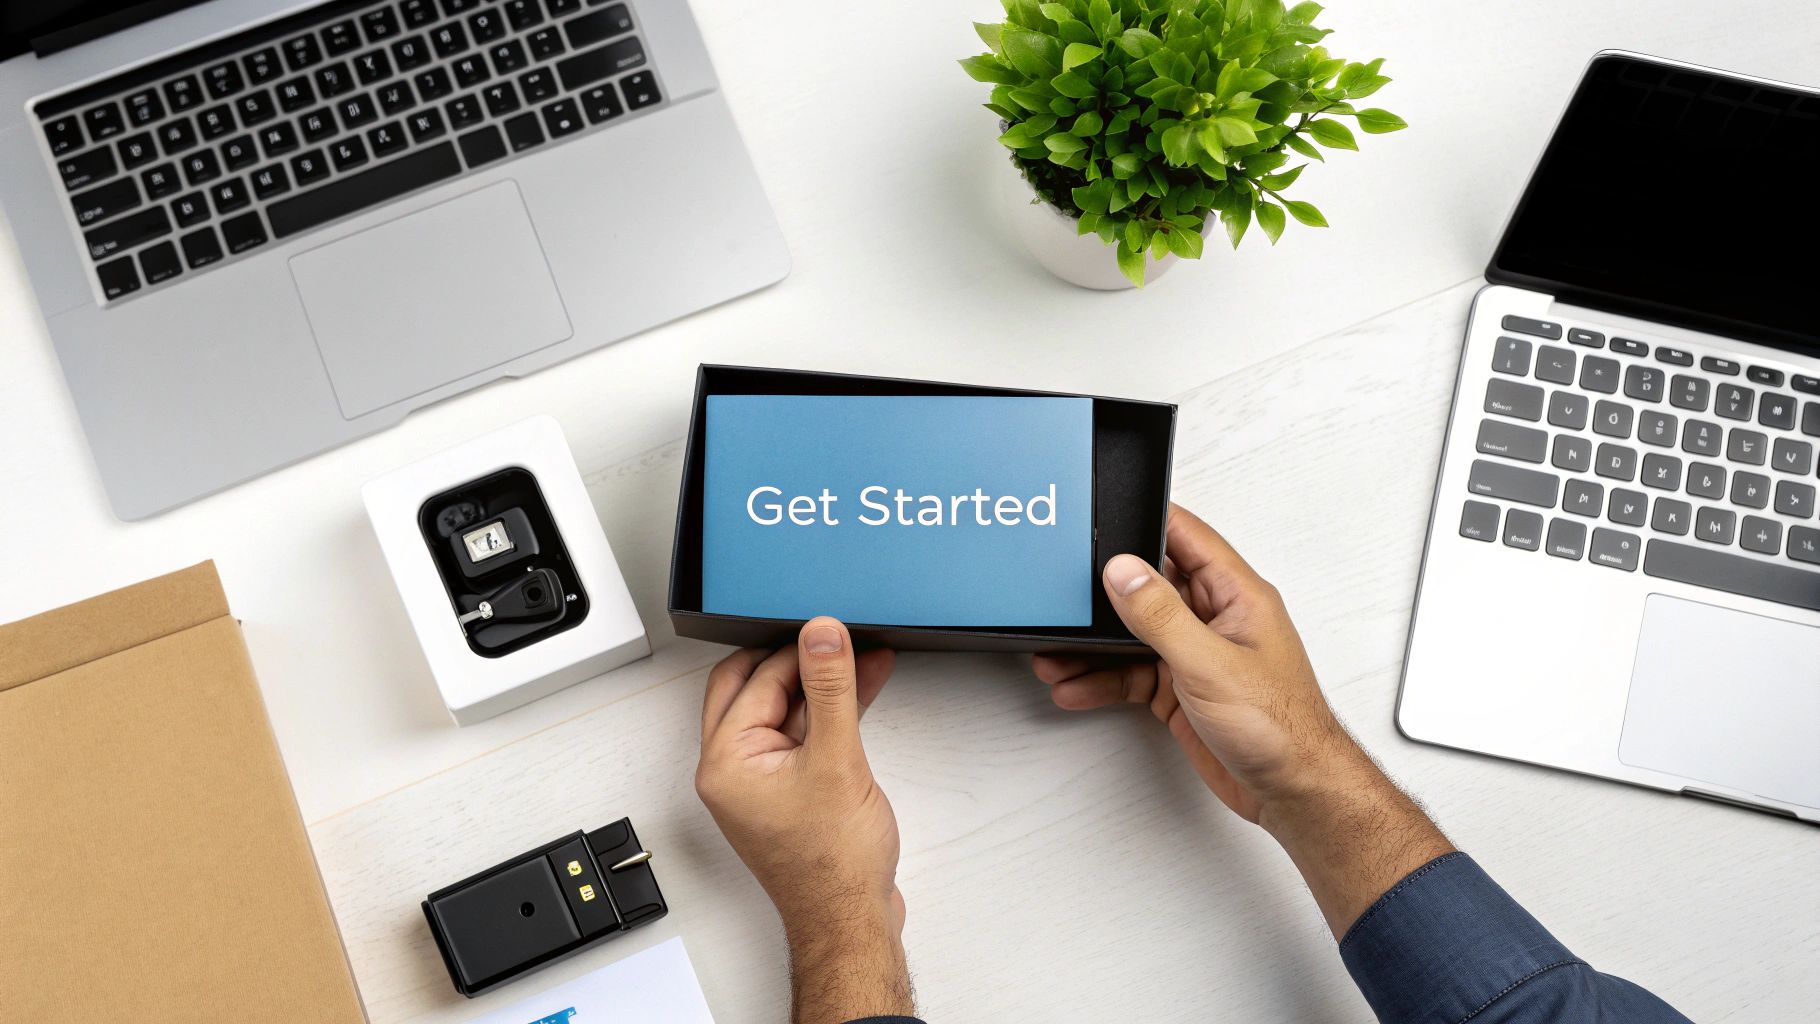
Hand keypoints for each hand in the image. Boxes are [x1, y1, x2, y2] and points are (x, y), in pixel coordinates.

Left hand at [696, 617, 912, 1021]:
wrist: (851, 920)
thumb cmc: (832, 864)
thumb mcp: (837, 759)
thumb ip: (831, 688)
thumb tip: (822, 636)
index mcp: (725, 761)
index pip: (757, 680)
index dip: (800, 651)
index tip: (836, 632)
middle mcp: (733, 770)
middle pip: (755, 688)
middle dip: (799, 662)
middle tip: (838, 642)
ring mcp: (760, 782)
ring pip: (783, 710)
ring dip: (821, 687)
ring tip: (865, 661)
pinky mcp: (788, 791)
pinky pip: (801, 736)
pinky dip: (829, 716)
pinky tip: (862, 694)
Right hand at [1032, 504, 1451, 933]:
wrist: (1292, 792)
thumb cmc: (1282, 727)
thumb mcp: (1210, 663)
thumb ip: (1161, 615)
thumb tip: (1124, 571)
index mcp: (1236, 596)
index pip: (1187, 537)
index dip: (1146, 521)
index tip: (1105, 514)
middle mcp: (1216, 619)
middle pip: (1150, 588)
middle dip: (1103, 595)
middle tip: (1063, 599)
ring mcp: (1197, 655)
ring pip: (1133, 636)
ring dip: (1094, 647)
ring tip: (1055, 655)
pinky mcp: (1182, 690)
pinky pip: (1132, 674)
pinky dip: (1102, 680)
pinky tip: (1076, 686)